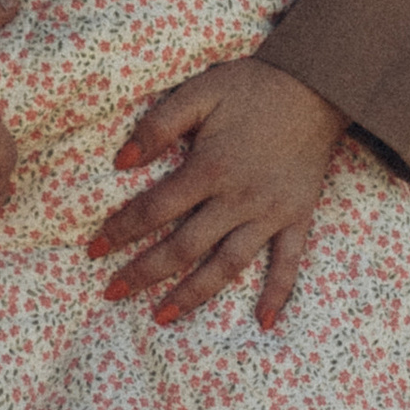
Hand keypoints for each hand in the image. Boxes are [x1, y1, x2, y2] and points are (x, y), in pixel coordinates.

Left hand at [86, 56, 346, 327]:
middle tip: (112, 292)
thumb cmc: (252, 87)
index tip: (93, 249)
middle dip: (144, 273)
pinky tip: (263, 323)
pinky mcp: (298, 218)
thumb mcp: (200, 91)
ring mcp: (271, 213)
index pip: (155, 209)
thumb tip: (120, 161)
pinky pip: (289, 263)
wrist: (316, 86)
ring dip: (194, 294)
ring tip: (162, 317)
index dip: (120, 230)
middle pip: (184, 247)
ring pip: (228, 265)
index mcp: (211, 168)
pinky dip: (278, 293)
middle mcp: (239, 199)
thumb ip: (159, 123)